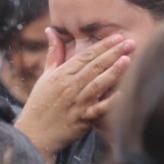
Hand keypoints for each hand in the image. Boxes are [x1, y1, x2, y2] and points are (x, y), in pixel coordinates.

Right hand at [15, 32, 133, 159]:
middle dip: (113, 53)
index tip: (117, 37)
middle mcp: (69, 87)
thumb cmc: (39, 103)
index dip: (102, 45)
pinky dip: (111, 102)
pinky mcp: (82, 120)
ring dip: (113, 72)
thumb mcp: (45, 76)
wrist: (33, 133)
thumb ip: (53, 53)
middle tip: (130, 42)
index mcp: (61, 75)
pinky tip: (124, 94)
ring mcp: (77, 103)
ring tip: (128, 60)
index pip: (84, 56)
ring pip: (97, 84)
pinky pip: (99, 110)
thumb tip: (51, 30)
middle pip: (94, 67)